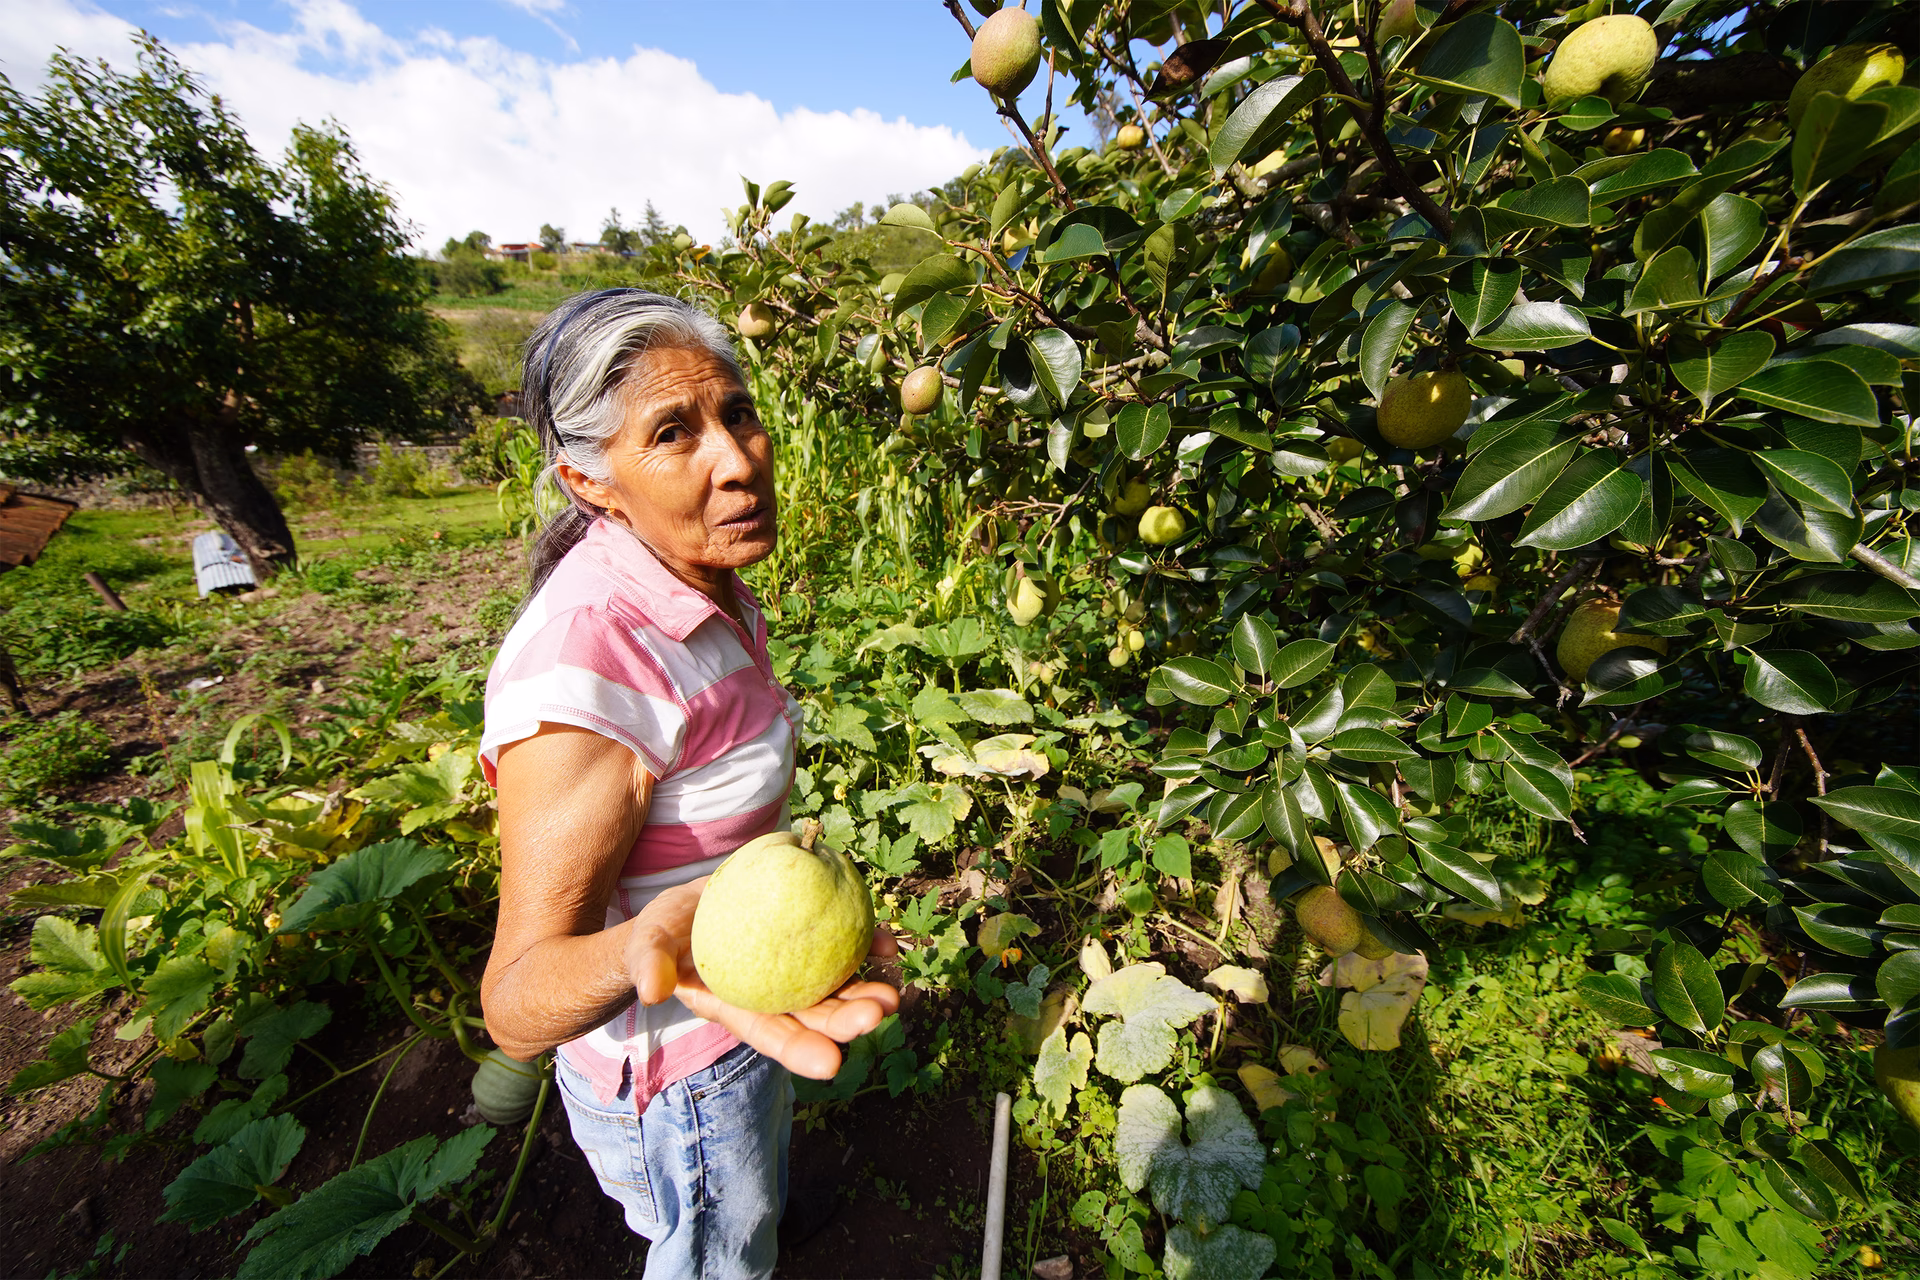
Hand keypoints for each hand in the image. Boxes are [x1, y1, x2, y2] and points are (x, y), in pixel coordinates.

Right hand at [623, 878, 900, 1079]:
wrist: (690, 901)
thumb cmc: (664, 933)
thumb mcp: (648, 942)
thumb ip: (648, 962)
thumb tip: (650, 990)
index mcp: (741, 1008)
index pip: (774, 1037)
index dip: (802, 1052)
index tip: (832, 1064)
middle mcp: (776, 996)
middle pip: (818, 1016)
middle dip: (850, 1021)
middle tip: (880, 1012)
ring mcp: (799, 970)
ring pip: (840, 987)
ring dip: (869, 989)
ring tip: (895, 989)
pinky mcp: (813, 940)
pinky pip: (845, 945)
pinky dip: (868, 946)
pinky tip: (886, 943)